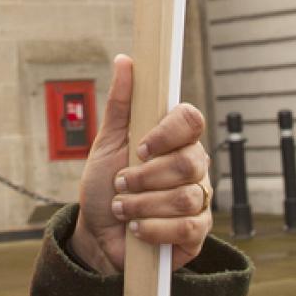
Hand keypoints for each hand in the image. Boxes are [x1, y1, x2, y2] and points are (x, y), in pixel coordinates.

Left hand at [70, 54, 213, 275]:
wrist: (97, 235)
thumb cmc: (104, 186)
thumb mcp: (107, 143)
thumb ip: (121, 104)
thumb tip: (125, 60)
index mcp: (174, 139)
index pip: (191, 120)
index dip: (167, 133)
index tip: (139, 148)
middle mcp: (193, 166)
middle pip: (189, 162)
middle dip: (145, 178)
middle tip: (121, 184)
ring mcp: (199, 199)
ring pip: (185, 197)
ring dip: (143, 205)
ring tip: (123, 208)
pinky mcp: (197, 233)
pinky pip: (188, 228)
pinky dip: (155, 229)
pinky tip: (138, 229)